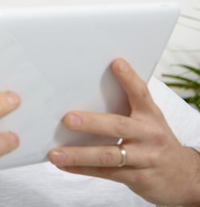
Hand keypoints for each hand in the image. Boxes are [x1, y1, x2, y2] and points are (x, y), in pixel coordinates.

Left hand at [48, 58, 199, 205]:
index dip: (128, 79)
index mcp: (150, 115)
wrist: (185, 177)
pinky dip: (82, 169)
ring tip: (55, 153)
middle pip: (118, 126)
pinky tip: (63, 165)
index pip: (140, 93)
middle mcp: (149, 134)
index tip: (115, 64)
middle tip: (68, 119)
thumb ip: (128, 106)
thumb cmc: (156, 142)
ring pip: (108, 155)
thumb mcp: (149, 121)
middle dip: (91, 123)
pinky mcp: (138, 178)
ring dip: (79, 154)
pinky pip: (106, 173)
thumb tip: (90, 89)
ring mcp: (145, 158)